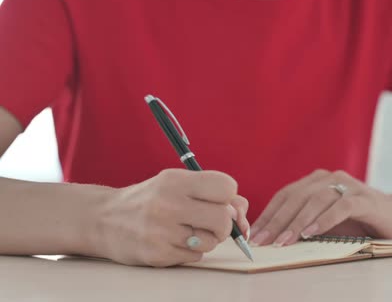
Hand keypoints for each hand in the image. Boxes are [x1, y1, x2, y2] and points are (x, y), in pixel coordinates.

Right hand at [93, 169, 249, 266]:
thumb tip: (243, 211)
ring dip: (207, 239)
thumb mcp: (177, 184)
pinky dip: (191, 251)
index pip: (226, 187)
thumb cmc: (150, 200)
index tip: (219, 201)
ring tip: (188, 231)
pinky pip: (196, 256)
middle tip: (209, 222)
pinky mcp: (157, 254)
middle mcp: (168, 203)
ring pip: (212, 241)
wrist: (103, 219)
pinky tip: (174, 241)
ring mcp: (161, 231)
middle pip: (224, 219)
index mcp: (176, 180)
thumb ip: (212, 192)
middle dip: (223, 224)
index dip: (229, 197)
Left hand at [249, 170, 391, 246]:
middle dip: (277, 220)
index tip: (253, 234)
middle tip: (263, 240)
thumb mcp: (325, 222)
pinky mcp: (365, 198)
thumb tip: (272, 238)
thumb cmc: (356, 222)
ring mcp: (349, 186)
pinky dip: (324, 220)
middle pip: (297, 197)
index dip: (268, 214)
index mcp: (316, 181)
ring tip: (284, 240)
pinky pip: (341, 206)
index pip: (285, 195)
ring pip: (316, 200)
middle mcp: (330, 178)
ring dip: (297, 221)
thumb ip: (303, 223)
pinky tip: (311, 233)